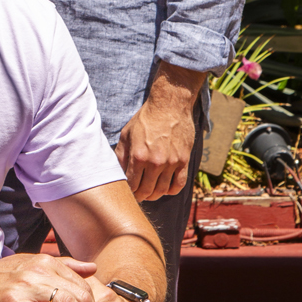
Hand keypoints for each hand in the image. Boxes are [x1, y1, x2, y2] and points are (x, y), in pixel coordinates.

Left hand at [116, 61, 203, 201]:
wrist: (170, 106)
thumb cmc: (145, 119)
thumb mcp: (127, 134)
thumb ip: (121, 155)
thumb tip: (118, 173)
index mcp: (138, 156)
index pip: (132, 185)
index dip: (129, 192)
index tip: (128, 193)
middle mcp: (155, 162)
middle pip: (146, 191)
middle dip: (140, 196)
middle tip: (138, 195)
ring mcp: (171, 163)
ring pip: (162, 190)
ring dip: (154, 195)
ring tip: (150, 193)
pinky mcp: (184, 161)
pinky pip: (179, 184)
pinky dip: (171, 190)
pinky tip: (165, 188)